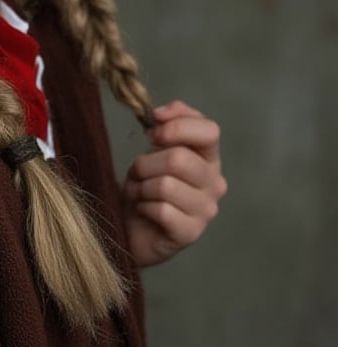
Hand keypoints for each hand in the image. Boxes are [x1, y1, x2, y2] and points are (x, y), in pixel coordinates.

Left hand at [121, 100, 225, 267]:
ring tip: (140, 194)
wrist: (132, 224)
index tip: (152, 132)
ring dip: (141, 188)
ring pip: (165, 185)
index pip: (209, 130)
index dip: (176, 127)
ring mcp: (206, 210)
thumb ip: (166, 124)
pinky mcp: (191, 233)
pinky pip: (162, 210)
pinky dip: (144, 208)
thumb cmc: (145, 183)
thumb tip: (161, 113)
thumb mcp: (154, 147)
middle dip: (145, 164)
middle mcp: (215, 182)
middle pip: (178, 158)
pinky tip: (145, 212)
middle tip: (137, 174)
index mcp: (209, 157)